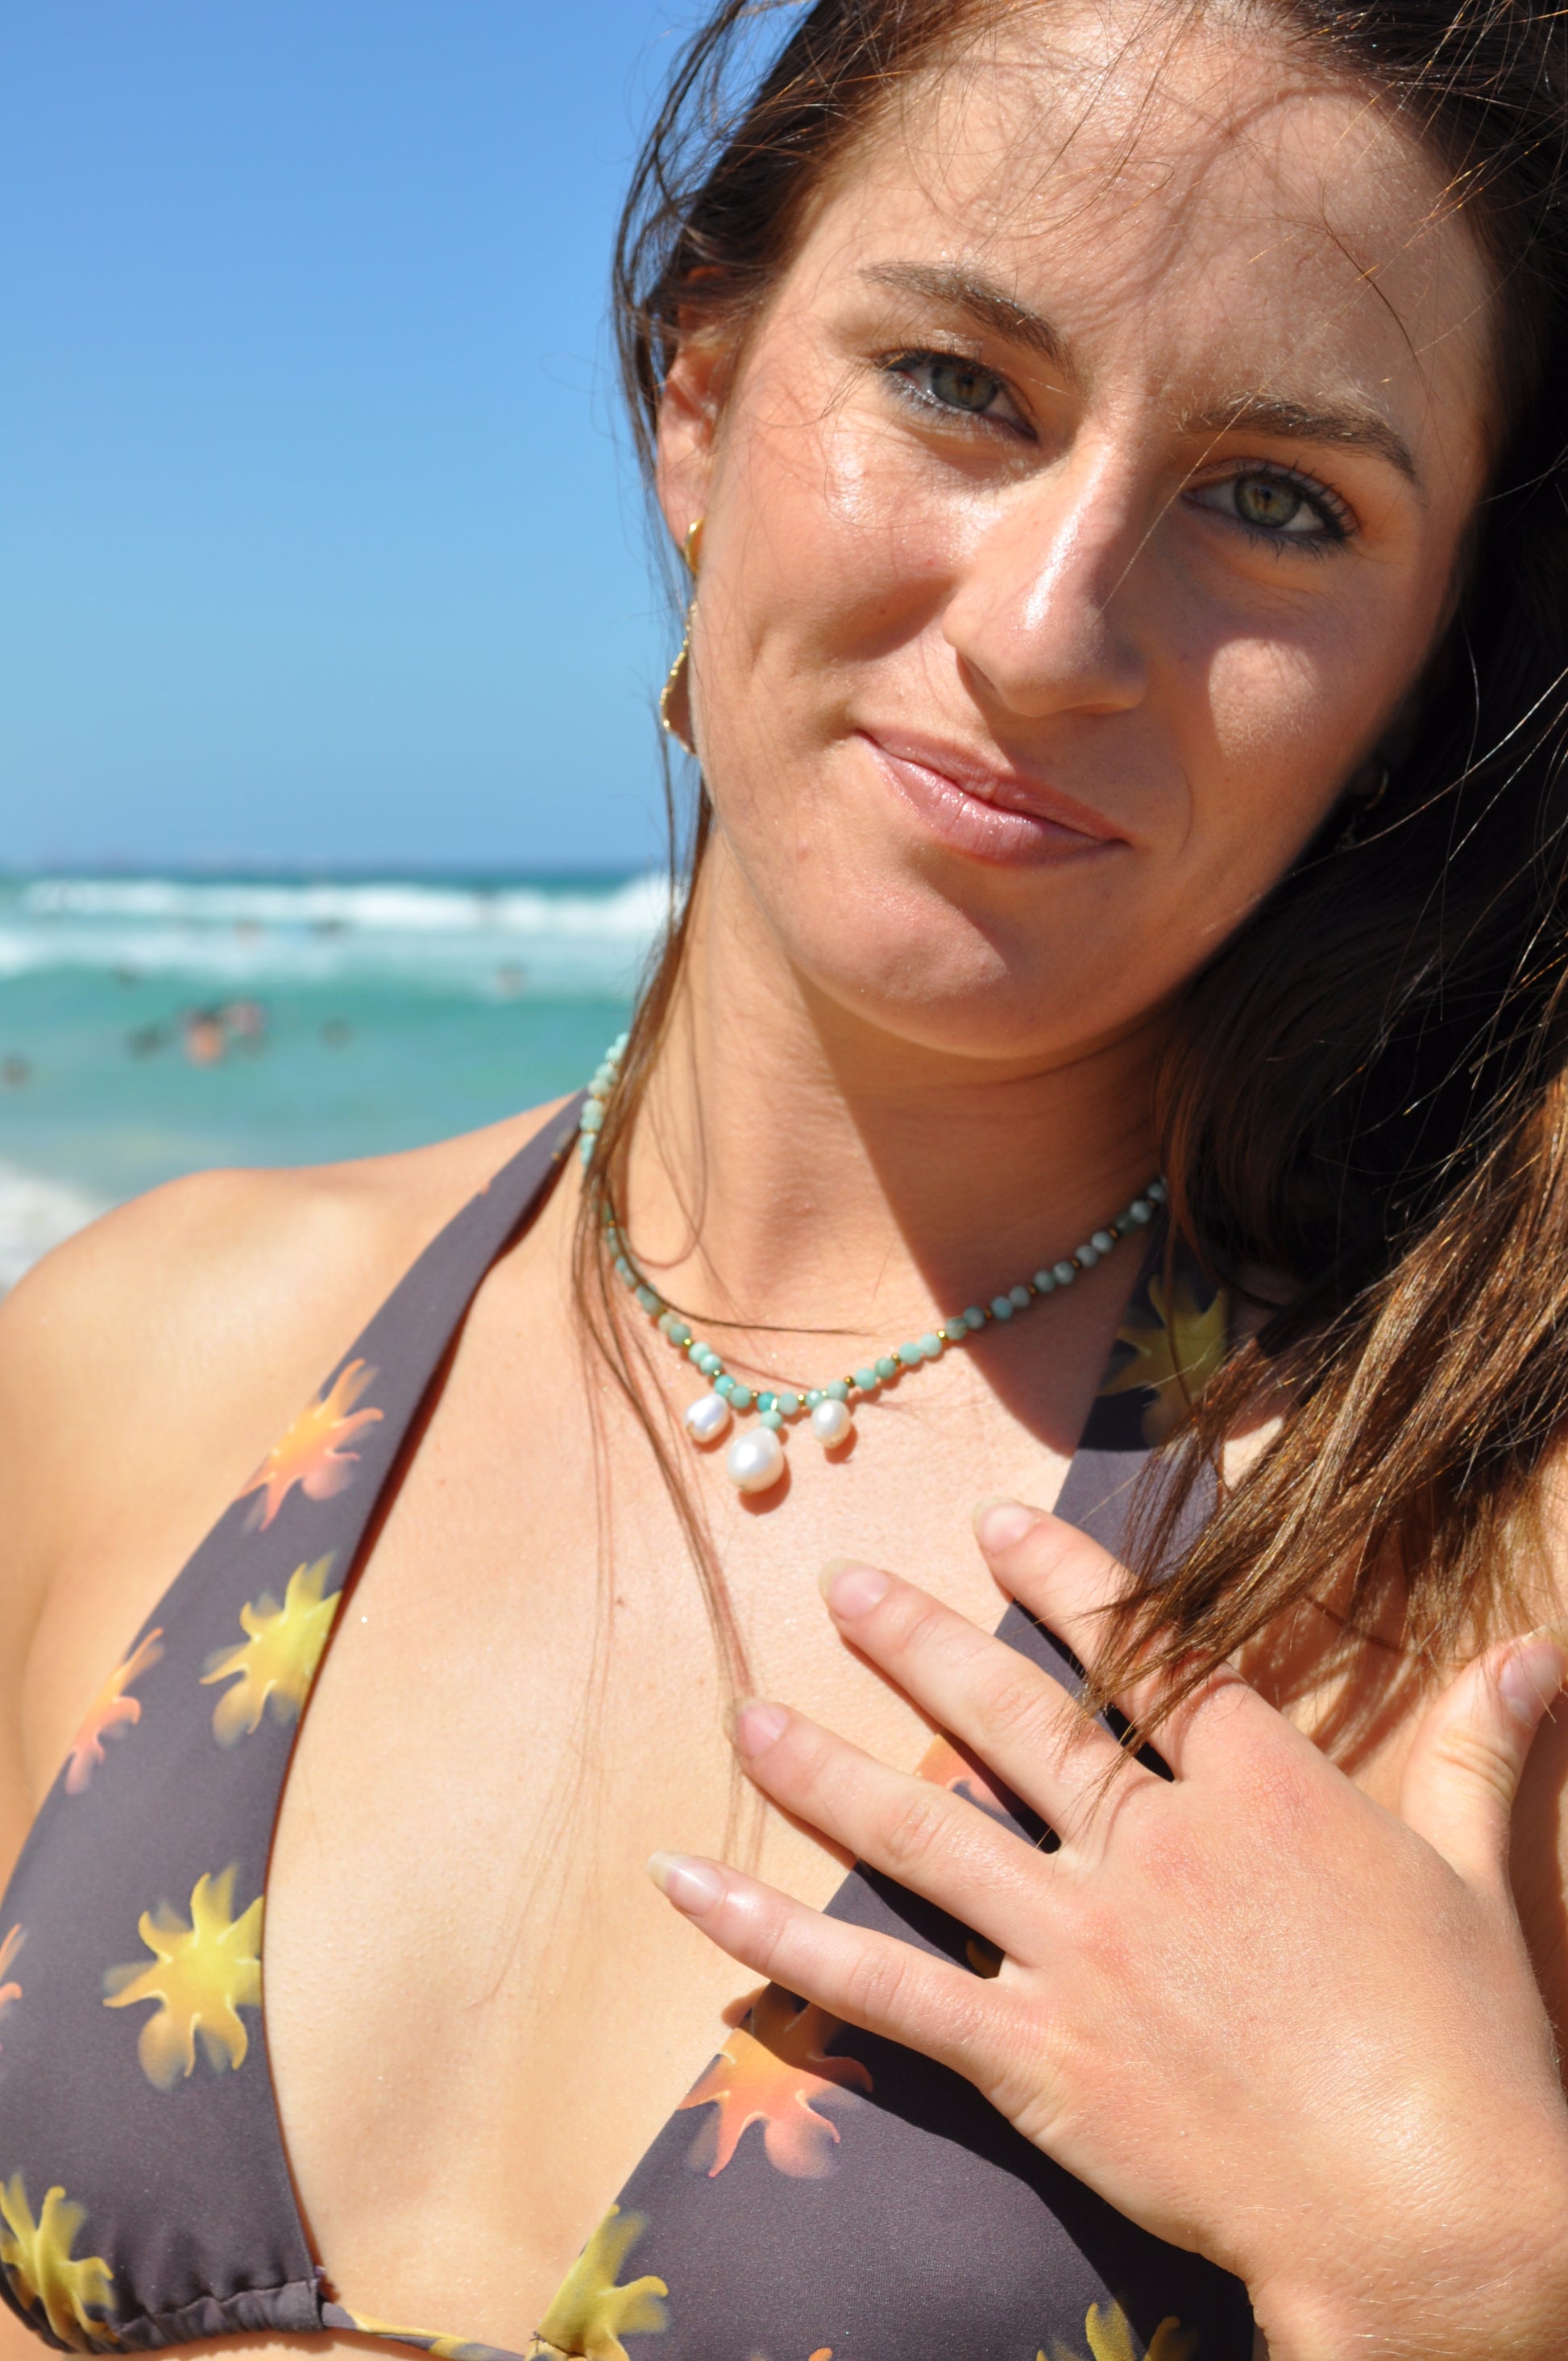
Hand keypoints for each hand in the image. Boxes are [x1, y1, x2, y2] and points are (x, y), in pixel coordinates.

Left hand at [649, 1502, 1567, 2360]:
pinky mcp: (1035, 2057)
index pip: (1144, 1653)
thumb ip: (1478, 1750)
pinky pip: (883, 1987)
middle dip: (920, 1642)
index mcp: (1257, 1790)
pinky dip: (777, 1939)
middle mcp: (1150, 1846)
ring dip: (822, 1767)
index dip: (1066, 1581)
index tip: (998, 1524)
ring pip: (926, 1829)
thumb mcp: (1479, 1875)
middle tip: (842, 1585)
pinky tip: (695, 1888)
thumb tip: (1541, 1656)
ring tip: (744, 1712)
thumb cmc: (1469, 2047)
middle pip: (1012, 1717)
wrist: (1432, 2214)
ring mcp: (1081, 1948)